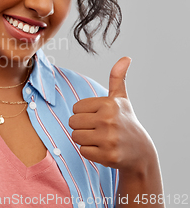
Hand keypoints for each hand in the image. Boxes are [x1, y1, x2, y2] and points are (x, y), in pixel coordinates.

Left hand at [69, 57, 154, 171]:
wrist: (140, 152)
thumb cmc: (126, 121)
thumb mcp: (121, 99)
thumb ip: (118, 78)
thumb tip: (126, 58)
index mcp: (109, 104)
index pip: (75, 108)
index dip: (84, 113)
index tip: (99, 117)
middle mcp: (109, 120)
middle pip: (72, 122)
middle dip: (82, 126)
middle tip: (99, 129)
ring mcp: (109, 139)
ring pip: (75, 136)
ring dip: (85, 139)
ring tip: (101, 139)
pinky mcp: (108, 156)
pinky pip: (82, 151)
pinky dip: (90, 152)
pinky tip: (103, 149)